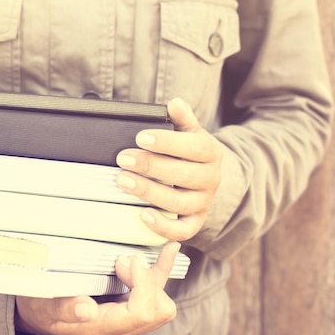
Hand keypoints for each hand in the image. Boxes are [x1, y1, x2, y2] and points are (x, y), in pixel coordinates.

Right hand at [14, 242, 179, 334]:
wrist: (37, 316)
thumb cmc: (39, 308)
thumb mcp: (44, 305)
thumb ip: (65, 309)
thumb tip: (87, 309)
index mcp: (101, 328)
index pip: (141, 312)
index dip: (143, 284)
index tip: (127, 259)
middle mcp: (119, 329)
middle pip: (158, 310)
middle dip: (151, 280)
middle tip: (127, 258)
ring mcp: (125, 321)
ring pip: (161, 304)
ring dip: (158, 276)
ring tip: (156, 250)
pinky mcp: (127, 309)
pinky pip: (154, 297)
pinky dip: (159, 274)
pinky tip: (166, 252)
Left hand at [116, 98, 222, 241]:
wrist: (205, 178)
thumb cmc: (189, 152)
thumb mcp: (188, 132)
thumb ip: (181, 118)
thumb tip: (175, 103)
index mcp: (211, 153)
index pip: (194, 147)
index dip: (167, 142)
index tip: (140, 137)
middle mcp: (211, 179)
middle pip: (184, 175)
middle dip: (151, 166)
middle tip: (123, 158)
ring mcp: (203, 203)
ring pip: (180, 203)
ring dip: (150, 192)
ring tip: (123, 181)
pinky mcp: (195, 222)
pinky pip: (183, 231)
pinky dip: (164, 227)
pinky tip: (143, 215)